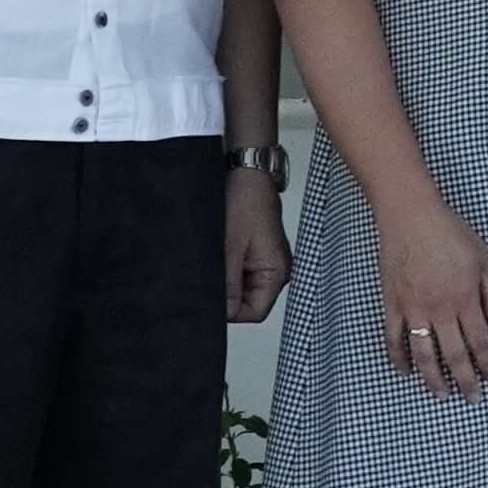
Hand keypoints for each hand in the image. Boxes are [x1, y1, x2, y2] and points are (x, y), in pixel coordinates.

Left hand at [221, 163, 291, 322]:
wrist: (246, 173)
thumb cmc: (244, 202)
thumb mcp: (230, 247)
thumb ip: (228, 285)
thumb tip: (224, 314)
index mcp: (277, 273)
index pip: (254, 313)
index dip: (230, 311)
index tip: (210, 295)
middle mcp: (276, 272)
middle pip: (248, 303)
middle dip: (226, 294)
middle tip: (209, 274)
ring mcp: (265, 263)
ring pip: (240, 290)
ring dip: (224, 281)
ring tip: (214, 259)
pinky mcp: (255, 255)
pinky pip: (238, 275)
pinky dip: (225, 270)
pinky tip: (217, 255)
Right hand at [375, 200, 487, 400]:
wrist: (411, 216)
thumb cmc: (450, 233)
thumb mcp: (485, 259)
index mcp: (465, 299)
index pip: (480, 341)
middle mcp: (440, 309)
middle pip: (454, 355)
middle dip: (465, 380)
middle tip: (472, 398)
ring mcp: (413, 308)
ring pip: (423, 354)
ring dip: (432, 378)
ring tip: (440, 395)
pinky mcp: (391, 303)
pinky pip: (392, 338)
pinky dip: (397, 357)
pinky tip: (404, 371)